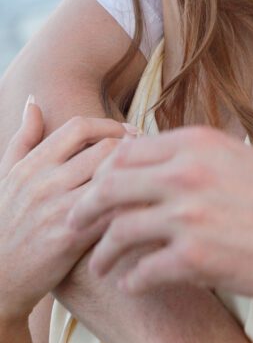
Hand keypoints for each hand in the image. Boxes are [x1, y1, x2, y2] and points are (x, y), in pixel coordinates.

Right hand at [0, 97, 134, 324]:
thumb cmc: (6, 224)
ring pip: (112, 178)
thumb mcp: (6, 177)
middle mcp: (44, 183)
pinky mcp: (70, 240)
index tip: (127, 133)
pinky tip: (144, 206)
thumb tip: (34, 101)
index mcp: (32, 165)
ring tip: (148, 176)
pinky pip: (111, 212)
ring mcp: (57, 211)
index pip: (79, 127)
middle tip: (147, 155)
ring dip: (135, 175)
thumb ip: (23, 138)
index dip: (109, 125)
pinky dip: (131, 205)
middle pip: (104, 149)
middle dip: (130, 149)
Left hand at [69, 125, 252, 298]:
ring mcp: (190, 215)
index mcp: (196, 142)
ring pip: (119, 231)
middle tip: (75, 224)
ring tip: (101, 262)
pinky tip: (133, 283)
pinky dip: (131, 279)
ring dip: (103, 251)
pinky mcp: (197, 257)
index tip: (96, 191)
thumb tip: (152, 156)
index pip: (125, 151)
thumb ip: (192, 154)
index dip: (103, 173)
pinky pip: (143, 270)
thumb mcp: (235, 156)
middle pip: (110, 186)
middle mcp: (187, 172)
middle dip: (86, 208)